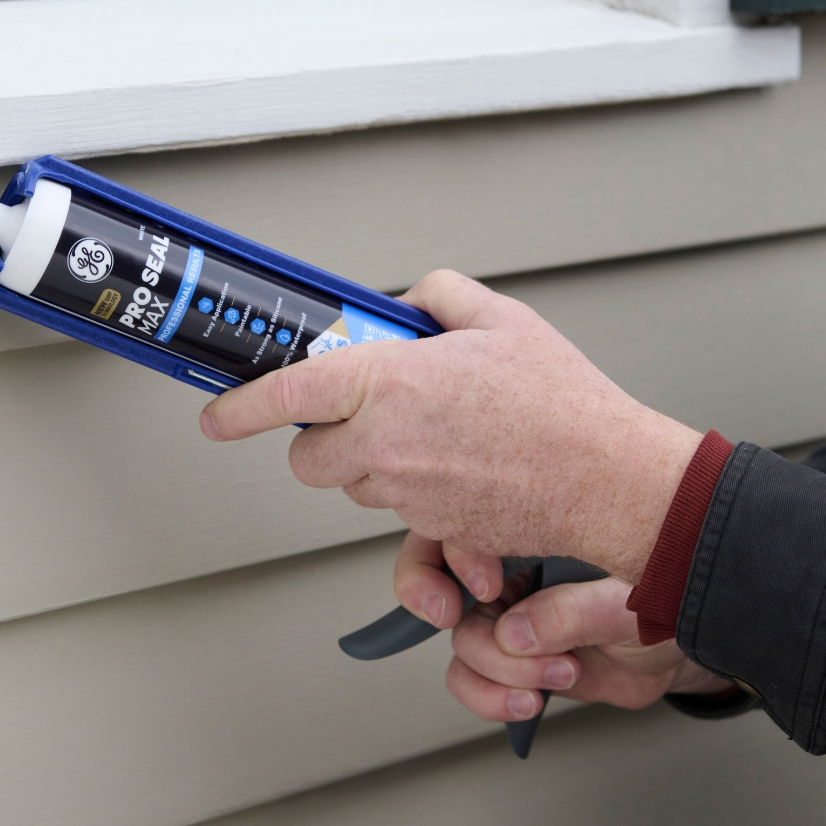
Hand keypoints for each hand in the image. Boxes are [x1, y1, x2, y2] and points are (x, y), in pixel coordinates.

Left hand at [200, 270, 701, 582]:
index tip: (217, 415)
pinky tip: (457, 466)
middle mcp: (385, 445)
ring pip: (353, 487)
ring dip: (371, 466)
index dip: (241, 406)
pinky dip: (413, 494)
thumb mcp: (501, 319)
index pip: (288, 394)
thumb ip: (440, 296)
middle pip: (308, 459)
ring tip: (431, 436)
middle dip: (323, 440)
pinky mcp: (431, 529)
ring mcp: (405, 494)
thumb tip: (410, 302)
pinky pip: (397, 515)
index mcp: (390, 383)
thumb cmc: (562, 405)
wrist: (608, 478)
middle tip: (363, 414)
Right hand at [393, 532, 730, 720]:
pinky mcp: (512, 664)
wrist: (679, 655)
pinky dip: (490, 699)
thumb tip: (515, 633)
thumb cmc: (662, 605)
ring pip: (460, 640)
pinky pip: (472, 681)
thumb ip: (572, 611)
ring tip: (558, 670)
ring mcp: (506, 619)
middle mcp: (509, 571)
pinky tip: (529, 701)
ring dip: (498, 668)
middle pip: (434, 572)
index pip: (459, 521)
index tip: (488, 585)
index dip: (456, 552)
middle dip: (427, 593)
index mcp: (530, 532)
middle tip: (451, 615)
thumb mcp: (627, 602)